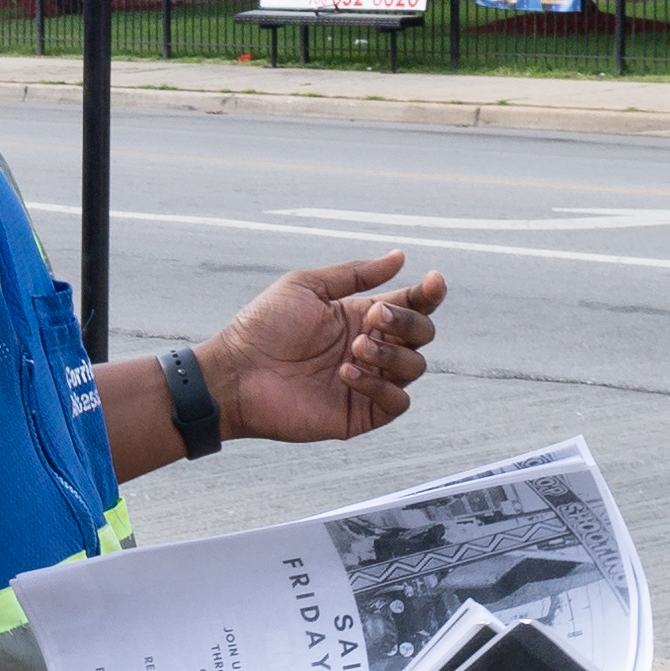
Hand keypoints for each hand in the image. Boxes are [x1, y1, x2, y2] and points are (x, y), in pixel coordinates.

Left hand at [208, 252, 449, 444]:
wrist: (237, 373)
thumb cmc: (264, 326)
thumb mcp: (307, 287)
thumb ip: (355, 274)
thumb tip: (400, 256)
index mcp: (361, 315)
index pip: (411, 304)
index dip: (429, 293)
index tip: (432, 281)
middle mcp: (371, 347)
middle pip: (422, 334)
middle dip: (408, 321)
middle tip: (375, 316)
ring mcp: (368, 381)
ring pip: (415, 366)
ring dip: (391, 352)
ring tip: (355, 347)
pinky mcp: (360, 413)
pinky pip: (397, 402)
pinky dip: (381, 386)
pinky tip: (348, 374)